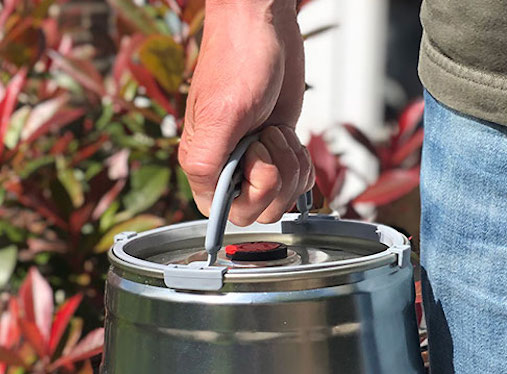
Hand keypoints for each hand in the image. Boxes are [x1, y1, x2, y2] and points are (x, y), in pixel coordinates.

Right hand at [178, 0, 313, 224]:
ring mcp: (255, 158)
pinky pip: (296, 178)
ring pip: (282, 197)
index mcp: (203, 165)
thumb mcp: (220, 117)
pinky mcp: (277, 147)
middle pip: (259, 211)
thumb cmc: (236, 60)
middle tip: (269, 142)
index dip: (249, 197)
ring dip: (292, 167)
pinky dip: (303, 161)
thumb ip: (207, 163)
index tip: (254, 163)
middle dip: (276, 180)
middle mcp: (227, 166)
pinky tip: (290, 136)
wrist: (262, 26)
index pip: (225, 213)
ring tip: (278, 133)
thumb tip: (209, 202)